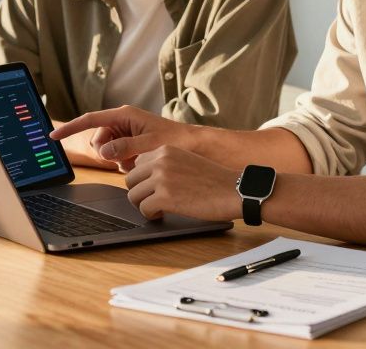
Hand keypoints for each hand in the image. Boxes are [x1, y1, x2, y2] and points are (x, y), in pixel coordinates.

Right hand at [50, 106, 195, 170]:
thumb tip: (104, 151)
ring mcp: (124, 133)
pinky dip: (124, 162)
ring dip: (117, 159)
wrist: (191, 145)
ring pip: (105, 150)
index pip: (89, 120)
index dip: (70, 128)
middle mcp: (121, 122)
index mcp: (123, 115)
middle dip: (106, 152)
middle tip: (125, 158)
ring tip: (137, 159)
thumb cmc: (174, 140)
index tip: (53, 136)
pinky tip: (139, 161)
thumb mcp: (149, 144)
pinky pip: (115, 156)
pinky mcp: (128, 143)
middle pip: (96, 140)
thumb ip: (125, 147)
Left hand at [124, 146, 240, 220]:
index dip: (144, 180)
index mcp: (165, 149)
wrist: (234, 190)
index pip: (137, 164)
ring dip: (145, 205)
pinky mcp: (165, 197)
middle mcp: (161, 160)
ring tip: (160, 208)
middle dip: (141, 193)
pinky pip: (144, 209)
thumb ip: (166, 164)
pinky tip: (164, 214)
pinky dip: (152, 215)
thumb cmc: (214, 180)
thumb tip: (144, 178)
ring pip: (133, 195)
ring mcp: (162, 178)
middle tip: (155, 201)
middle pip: (131, 180)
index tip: (154, 189)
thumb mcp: (186, 160)